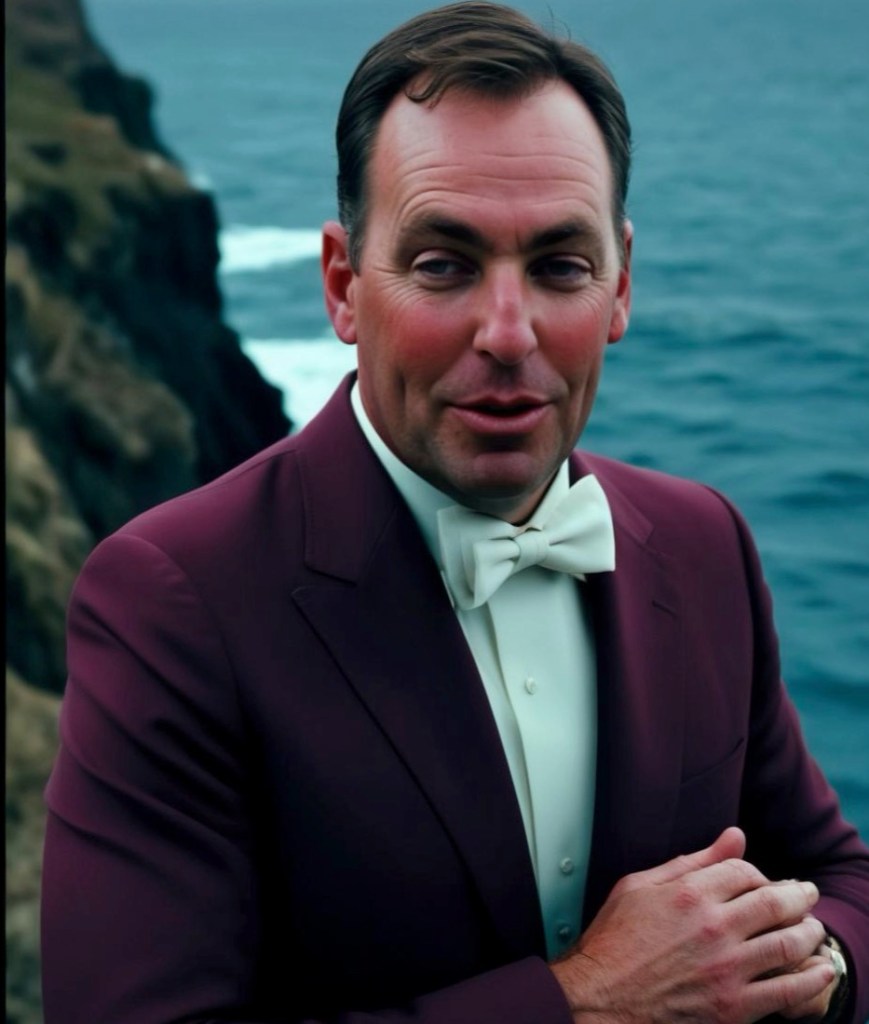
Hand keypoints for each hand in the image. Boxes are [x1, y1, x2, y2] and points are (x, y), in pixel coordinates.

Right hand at [550, 828, 835, 1023]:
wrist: (598, 1001)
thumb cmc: (612, 944)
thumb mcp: (639, 887)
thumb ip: (690, 861)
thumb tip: (732, 837)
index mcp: (689, 893)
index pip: (744, 870)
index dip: (757, 872)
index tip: (759, 881)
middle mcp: (713, 927)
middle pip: (775, 901)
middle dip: (798, 895)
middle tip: (807, 895)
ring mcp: (726, 969)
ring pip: (788, 942)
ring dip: (809, 932)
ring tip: (813, 929)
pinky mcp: (733, 1008)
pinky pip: (787, 991)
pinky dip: (810, 978)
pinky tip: (819, 969)